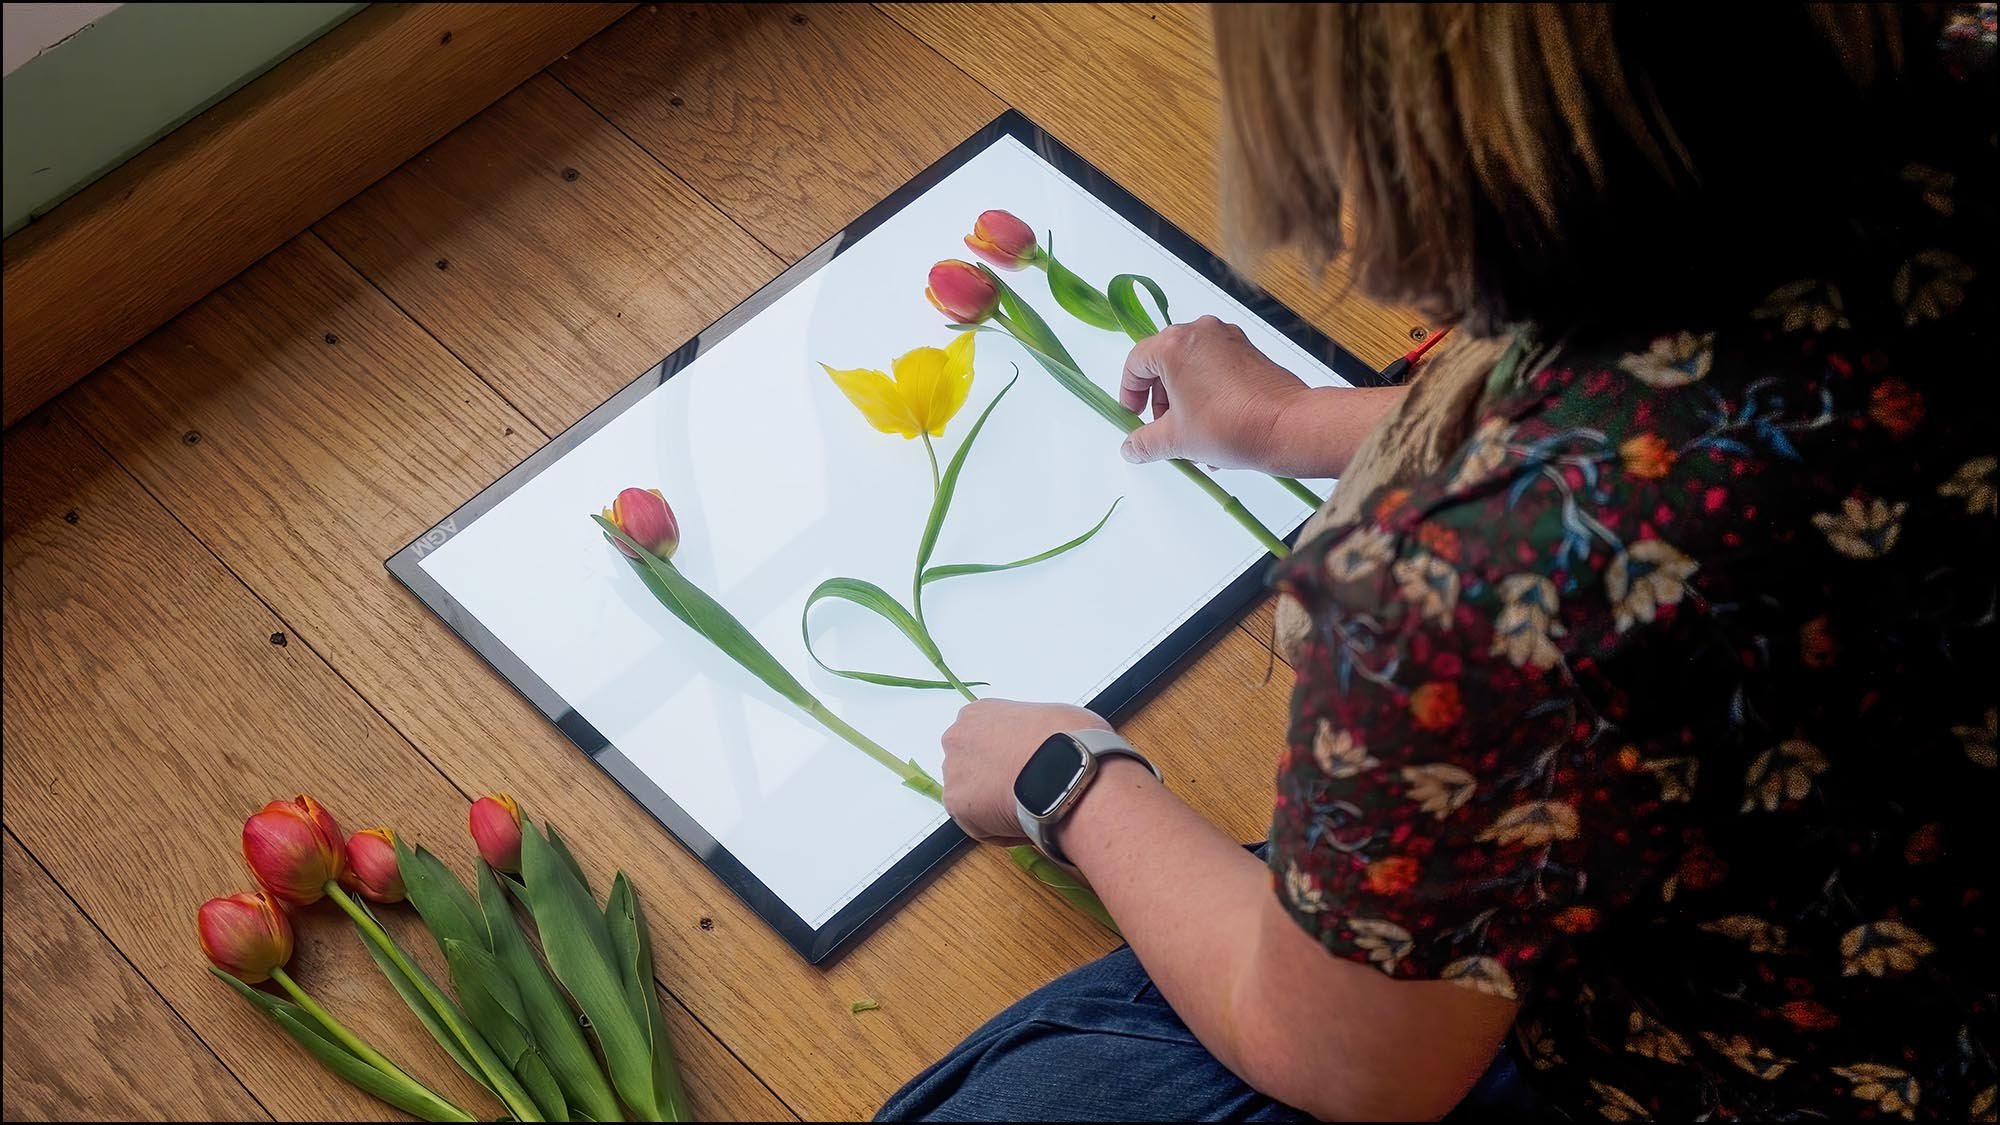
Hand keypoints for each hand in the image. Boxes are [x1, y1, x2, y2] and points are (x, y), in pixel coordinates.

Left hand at [940, 699, 1111, 844]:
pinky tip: (1028, 820)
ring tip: (1031, 807)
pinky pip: (980, 826)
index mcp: (978, 712)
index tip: (1025, 765)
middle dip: (995, 779)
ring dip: (996, 805)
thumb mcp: (1053, 716)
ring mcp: (953, 772)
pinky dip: (1003, 830)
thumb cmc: (1068, 738)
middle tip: (1027, 788)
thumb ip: (1033, 729)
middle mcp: (957, 738)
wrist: (1066, 767)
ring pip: (973, 797)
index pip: (984, 738)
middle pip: (972, 766)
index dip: (1007, 755)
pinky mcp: (957, 806)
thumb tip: (1047, 744)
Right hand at [1118, 315, 1314, 469]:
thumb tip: (1131, 449)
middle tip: (1163, 429)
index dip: (1129, 392)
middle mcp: (1200, 332)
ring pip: (1191, 366)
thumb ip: (1145, 443)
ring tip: (1192, 435)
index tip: (1134, 416)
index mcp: (1174, 345)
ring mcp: (1227, 338)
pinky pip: (1215, 367)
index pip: (1136, 362)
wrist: (1288, 426)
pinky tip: (1214, 427)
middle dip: (1159, 399)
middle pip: (1164, 362)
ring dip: (1184, 399)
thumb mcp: (1177, 440)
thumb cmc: (1229, 426)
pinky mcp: (1249, 350)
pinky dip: (1207, 392)